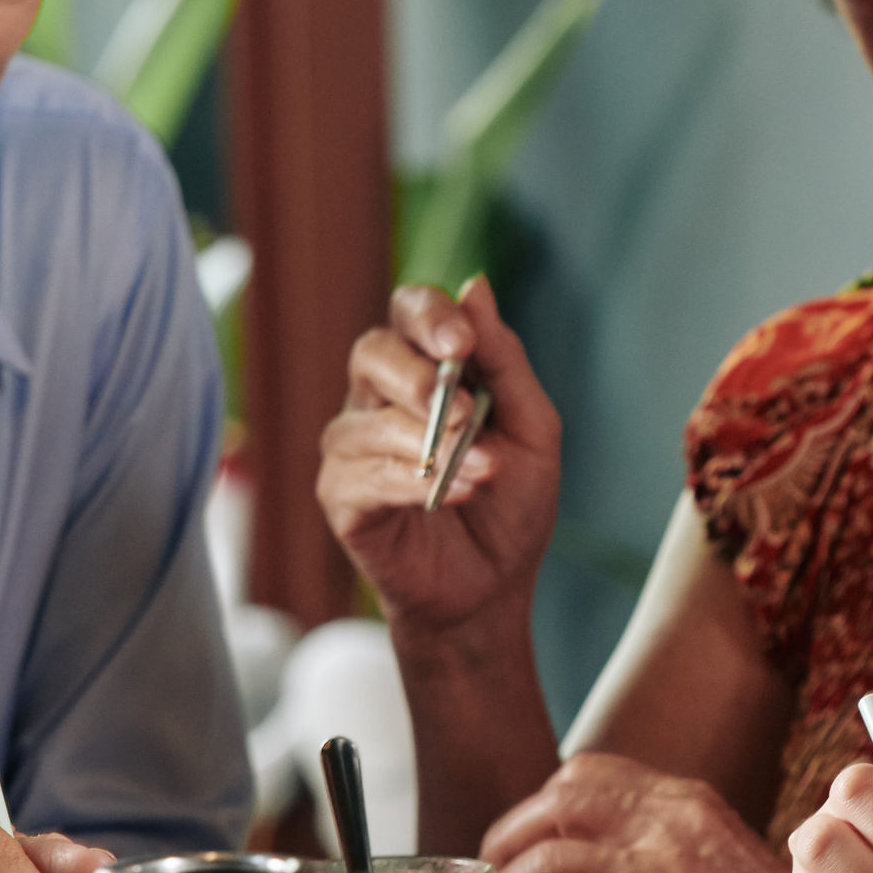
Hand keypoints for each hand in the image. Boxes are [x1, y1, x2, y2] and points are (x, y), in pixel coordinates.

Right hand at [319, 279, 561, 633]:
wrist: (494, 587)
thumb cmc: (510, 503)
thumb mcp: (531, 428)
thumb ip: (504, 361)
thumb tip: (476, 285)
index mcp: (426, 370)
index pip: (408, 312)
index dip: (430, 316)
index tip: (463, 342)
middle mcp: (379, 399)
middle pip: (372, 351)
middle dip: (418, 374)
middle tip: (463, 409)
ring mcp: (353, 447)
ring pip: (370, 420)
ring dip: (434, 444)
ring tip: (482, 470)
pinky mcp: (341, 496)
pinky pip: (365, 475)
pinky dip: (413, 482)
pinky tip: (451, 495)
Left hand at [482, 753, 797, 872]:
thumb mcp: (718, 857)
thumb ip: (667, 845)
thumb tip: (603, 858)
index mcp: (684, 801)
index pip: (587, 772)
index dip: (540, 803)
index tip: (522, 839)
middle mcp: (667, 823)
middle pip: (557, 800)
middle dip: (509, 837)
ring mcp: (658, 871)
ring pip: (550, 853)